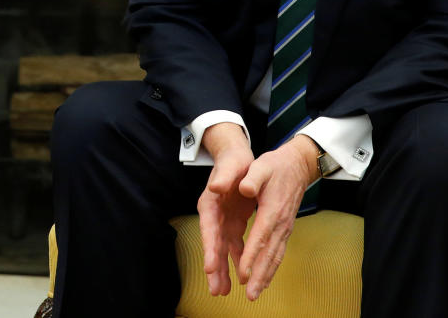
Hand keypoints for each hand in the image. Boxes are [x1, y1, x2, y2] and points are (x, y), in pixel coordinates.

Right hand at [197, 123, 255, 297]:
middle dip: (214, 267)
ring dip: (223, 269)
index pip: (208, 228)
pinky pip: (234, 245)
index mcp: (210, 202)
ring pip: (222, 249)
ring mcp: (223, 220)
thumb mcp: (230, 166)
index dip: (209, 248)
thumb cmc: (233, 161)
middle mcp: (214, 215)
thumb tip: (216, 188)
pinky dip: (236, 259)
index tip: (209, 267)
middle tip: (216, 289)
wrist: (237, 157)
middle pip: (212, 244)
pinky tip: (239, 274)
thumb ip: (223, 177)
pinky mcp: (233, 222)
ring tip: (224, 291)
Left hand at [234, 135, 319, 300]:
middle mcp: (281, 223)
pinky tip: (265, 278)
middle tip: (250, 294)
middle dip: (260, 275)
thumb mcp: (261, 166)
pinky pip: (279, 252)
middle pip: (270, 253)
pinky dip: (272, 268)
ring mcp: (285, 228)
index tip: (243, 273)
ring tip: (256, 293)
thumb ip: (252, 177)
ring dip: (266, 276)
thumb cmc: (276, 166)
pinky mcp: (285, 229)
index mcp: (272, 209)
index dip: (252, 256)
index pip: (260, 236)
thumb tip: (244, 188)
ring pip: (276, 256)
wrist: (298, 166)